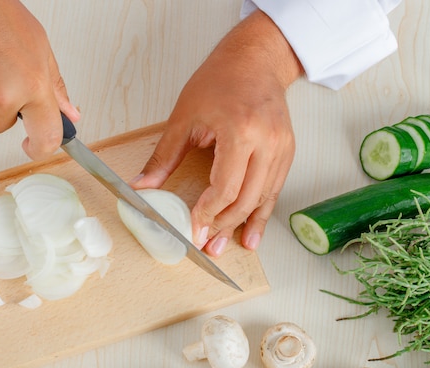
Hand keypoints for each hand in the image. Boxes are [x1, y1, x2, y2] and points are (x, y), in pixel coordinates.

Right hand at [0, 0, 79, 159]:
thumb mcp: (40, 48)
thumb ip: (55, 87)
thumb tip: (69, 113)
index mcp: (32, 85)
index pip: (46, 136)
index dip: (41, 147)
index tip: (35, 147)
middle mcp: (3, 96)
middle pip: (1, 126)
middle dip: (2, 108)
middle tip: (0, 75)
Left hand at [131, 10, 302, 256]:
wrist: (255, 60)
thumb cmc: (220, 80)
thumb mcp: (184, 117)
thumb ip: (163, 157)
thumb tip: (142, 187)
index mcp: (240, 130)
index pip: (225, 187)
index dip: (208, 213)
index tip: (194, 229)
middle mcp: (267, 141)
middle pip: (246, 198)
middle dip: (223, 225)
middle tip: (207, 246)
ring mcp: (281, 147)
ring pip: (263, 198)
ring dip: (243, 225)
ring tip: (226, 246)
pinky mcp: (287, 151)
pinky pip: (274, 190)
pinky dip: (262, 213)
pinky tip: (253, 233)